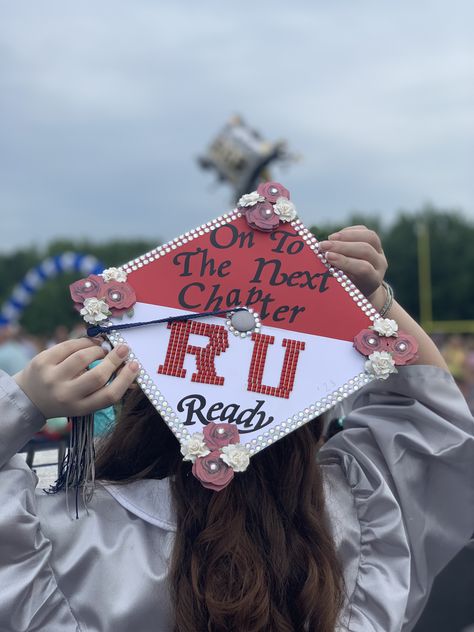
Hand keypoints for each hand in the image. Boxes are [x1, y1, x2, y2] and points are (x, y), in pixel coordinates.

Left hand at [14, 338, 139, 418]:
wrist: (28, 398)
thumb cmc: (65, 398)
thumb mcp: (83, 402)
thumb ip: (104, 390)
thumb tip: (133, 375)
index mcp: (80, 408)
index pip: (108, 396)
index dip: (125, 379)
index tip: (135, 365)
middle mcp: (65, 395)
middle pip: (97, 376)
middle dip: (114, 360)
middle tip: (124, 349)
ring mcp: (51, 378)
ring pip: (83, 357)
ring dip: (98, 349)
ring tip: (103, 348)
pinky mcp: (42, 362)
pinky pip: (68, 346)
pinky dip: (83, 342)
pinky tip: (89, 343)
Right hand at [318, 225, 386, 298]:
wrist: (363, 286)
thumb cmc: (348, 289)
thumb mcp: (344, 288)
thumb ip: (336, 276)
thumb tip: (321, 262)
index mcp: (373, 280)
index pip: (363, 268)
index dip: (345, 261)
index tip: (327, 257)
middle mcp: (380, 265)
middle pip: (365, 250)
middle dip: (341, 246)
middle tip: (323, 246)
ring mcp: (380, 252)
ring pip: (369, 237)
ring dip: (346, 235)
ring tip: (329, 238)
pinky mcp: (376, 242)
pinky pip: (364, 231)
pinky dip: (348, 231)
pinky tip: (335, 237)